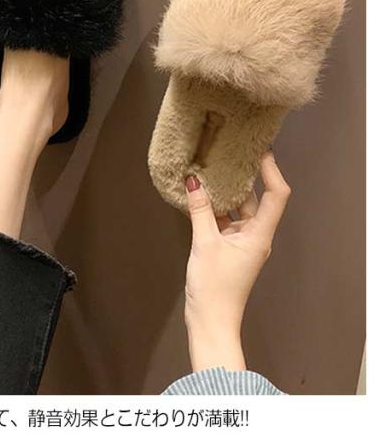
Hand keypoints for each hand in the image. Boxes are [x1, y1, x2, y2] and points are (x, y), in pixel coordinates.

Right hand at [183, 151, 289, 370]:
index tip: (261, 149)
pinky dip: (214, 207)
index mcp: (259, 234)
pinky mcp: (229, 247)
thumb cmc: (214, 288)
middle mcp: (255, 235)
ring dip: (225, 191)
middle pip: (256, 198)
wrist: (211, 321)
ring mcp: (242, 241)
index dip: (271, 170)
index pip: (276, 194)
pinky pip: (224, 220)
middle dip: (245, 175)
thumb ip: (200, 210)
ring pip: (237, 208)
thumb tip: (194, 182)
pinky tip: (199, 195)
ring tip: (211, 169)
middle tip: (232, 152)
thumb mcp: (204, 244)